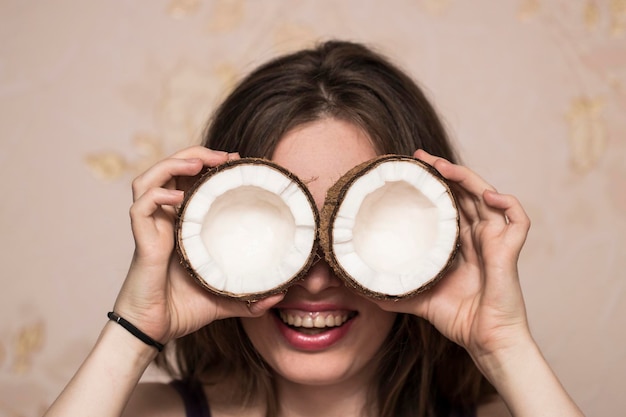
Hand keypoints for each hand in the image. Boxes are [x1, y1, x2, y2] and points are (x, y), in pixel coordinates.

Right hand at [113, 146, 283, 345]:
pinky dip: (156, 195)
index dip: (208, 165)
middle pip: (170, 170)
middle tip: (225, 156)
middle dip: (195, 154)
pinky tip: (178, 198)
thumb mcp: (224, 297)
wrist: (155, 330)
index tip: (235, 161)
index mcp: (182, 224)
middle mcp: (164, 219)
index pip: (189, 181)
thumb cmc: (184, 309)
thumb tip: (280, 295)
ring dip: (172, 164)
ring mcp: (151, 228)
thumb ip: (250, 297)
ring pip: (148, 179)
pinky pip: (140, 207)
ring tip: (199, 163)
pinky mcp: (142, 240)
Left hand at [375, 149, 531, 360]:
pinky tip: (487, 195)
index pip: (448, 203)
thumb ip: (395, 291)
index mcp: (459, 242)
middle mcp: (478, 236)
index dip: (434, 185)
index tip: (411, 169)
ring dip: (466, 177)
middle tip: (420, 157)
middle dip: (445, 171)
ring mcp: (495, 240)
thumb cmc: (458, 319)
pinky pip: (518, 219)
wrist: (483, 339)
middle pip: (464, 192)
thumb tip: (362, 289)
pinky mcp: (510, 249)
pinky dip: (507, 203)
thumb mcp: (419, 297)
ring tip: (442, 166)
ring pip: (487, 196)